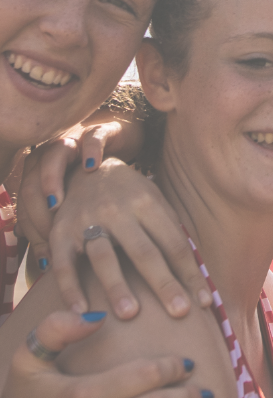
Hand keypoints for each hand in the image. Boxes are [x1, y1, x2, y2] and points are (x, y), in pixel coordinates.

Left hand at [18, 128, 121, 272]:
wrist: (121, 144)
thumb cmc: (98, 182)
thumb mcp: (78, 205)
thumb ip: (61, 227)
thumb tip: (46, 266)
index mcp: (40, 178)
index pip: (26, 207)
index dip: (31, 231)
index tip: (46, 256)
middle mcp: (51, 159)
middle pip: (31, 182)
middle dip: (35, 211)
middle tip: (49, 234)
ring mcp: (74, 142)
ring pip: (52, 156)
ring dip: (49, 179)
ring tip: (57, 203)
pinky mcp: (99, 131)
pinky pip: (91, 137)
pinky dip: (89, 150)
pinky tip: (92, 167)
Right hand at [43, 161, 210, 319]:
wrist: (88, 170)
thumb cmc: (131, 195)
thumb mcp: (155, 201)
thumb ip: (171, 232)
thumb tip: (197, 273)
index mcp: (148, 203)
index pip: (174, 244)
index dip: (191, 274)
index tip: (204, 303)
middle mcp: (118, 211)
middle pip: (144, 252)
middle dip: (163, 283)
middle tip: (180, 313)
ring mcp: (87, 221)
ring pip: (104, 257)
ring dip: (117, 287)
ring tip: (130, 315)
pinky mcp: (60, 233)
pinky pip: (64, 265)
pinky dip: (70, 289)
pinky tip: (81, 312)